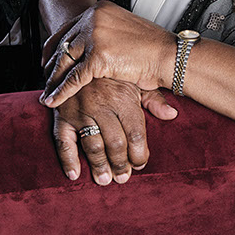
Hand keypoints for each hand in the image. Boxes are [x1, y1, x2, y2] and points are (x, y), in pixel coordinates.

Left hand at [40, 1, 175, 107]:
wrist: (169, 55)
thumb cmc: (152, 48)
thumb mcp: (123, 34)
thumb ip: (104, 35)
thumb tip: (89, 46)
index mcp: (100, 9)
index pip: (69, 28)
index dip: (55, 46)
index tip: (47, 59)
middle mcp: (94, 17)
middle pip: (63, 43)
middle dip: (51, 64)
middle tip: (44, 79)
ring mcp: (94, 35)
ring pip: (65, 61)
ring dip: (53, 80)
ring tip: (47, 94)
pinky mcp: (97, 56)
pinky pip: (73, 78)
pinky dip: (61, 92)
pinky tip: (53, 101)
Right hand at [51, 79, 176, 184]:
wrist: (82, 55)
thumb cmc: (113, 73)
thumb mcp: (136, 81)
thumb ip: (153, 99)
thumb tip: (172, 115)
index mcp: (123, 98)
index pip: (135, 134)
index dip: (139, 154)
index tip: (141, 164)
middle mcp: (102, 104)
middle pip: (115, 143)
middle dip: (121, 164)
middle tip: (123, 178)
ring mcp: (80, 110)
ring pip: (92, 145)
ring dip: (99, 166)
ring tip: (105, 179)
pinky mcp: (62, 115)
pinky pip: (63, 141)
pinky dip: (68, 160)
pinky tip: (75, 174)